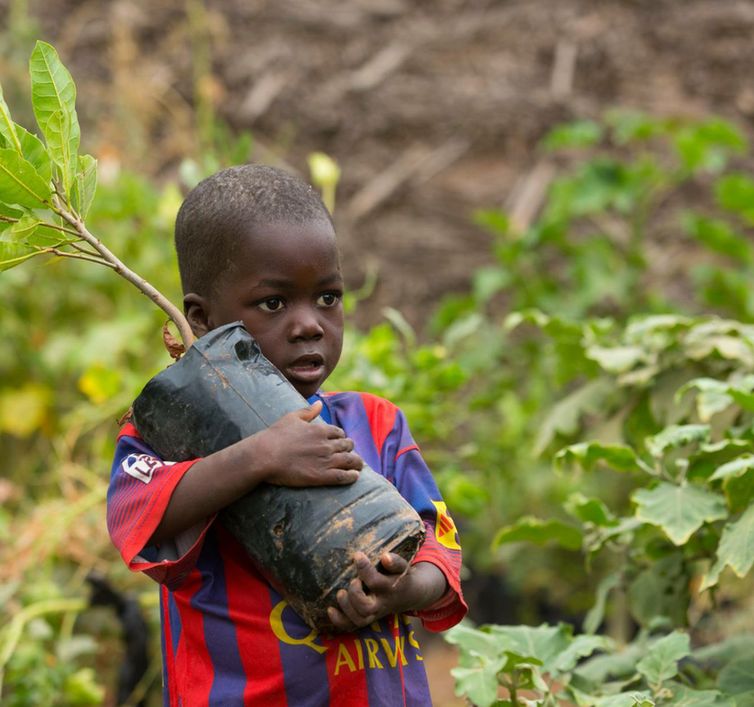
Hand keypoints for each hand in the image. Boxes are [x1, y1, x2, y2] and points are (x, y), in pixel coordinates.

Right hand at [251, 400, 362, 486]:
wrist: (265, 456)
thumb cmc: (275, 436)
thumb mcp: (292, 418)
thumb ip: (309, 411)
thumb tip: (320, 403)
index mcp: (320, 430)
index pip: (339, 433)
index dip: (341, 437)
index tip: (340, 441)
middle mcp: (327, 444)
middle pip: (347, 445)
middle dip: (350, 449)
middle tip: (350, 453)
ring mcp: (326, 461)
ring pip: (350, 461)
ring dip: (357, 463)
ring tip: (359, 466)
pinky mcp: (321, 476)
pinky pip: (343, 476)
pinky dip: (352, 476)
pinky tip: (355, 476)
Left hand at [326, 553, 446, 631]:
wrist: (411, 595)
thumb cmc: (402, 576)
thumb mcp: (403, 567)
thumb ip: (396, 562)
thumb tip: (385, 557)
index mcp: (390, 589)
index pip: (375, 582)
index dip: (364, 568)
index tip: (357, 555)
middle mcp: (381, 604)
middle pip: (366, 608)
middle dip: (354, 594)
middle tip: (353, 581)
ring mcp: (374, 614)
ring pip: (359, 620)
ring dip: (346, 608)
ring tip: (341, 593)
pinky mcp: (367, 618)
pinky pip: (352, 626)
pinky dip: (339, 621)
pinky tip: (330, 609)